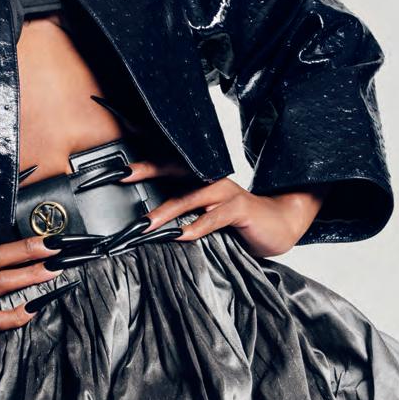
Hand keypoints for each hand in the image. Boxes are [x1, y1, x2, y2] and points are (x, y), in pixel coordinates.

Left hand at [119, 159, 325, 258]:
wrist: (279, 226)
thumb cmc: (238, 223)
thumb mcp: (205, 218)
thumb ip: (182, 218)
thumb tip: (148, 228)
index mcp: (200, 180)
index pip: (168, 167)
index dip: (144, 164)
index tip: (118, 168)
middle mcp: (211, 180)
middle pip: (176, 170)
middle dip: (149, 170)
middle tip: (123, 176)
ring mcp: (227, 193)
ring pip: (192, 196)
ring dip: (168, 209)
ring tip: (148, 223)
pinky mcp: (241, 209)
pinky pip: (217, 216)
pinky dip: (200, 225)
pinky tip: (185, 235)